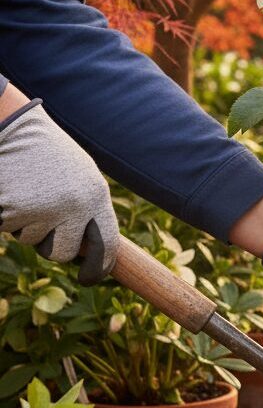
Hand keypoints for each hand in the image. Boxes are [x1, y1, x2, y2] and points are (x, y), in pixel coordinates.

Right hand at [0, 99, 118, 283]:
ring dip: (26, 225)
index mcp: (97, 196)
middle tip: (43, 225)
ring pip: (33, 241)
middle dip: (52, 247)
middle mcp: (75, 206)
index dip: (99, 267)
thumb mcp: (80, 177)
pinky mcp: (15, 211)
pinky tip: (12, 192)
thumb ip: (88, 209)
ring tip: (27, 193)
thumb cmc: (48, 155)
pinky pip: (10, 230)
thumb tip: (94, 250)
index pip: (107, 244)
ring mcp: (44, 210)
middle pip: (64, 254)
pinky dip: (8, 218)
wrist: (14, 128)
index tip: (90, 279)